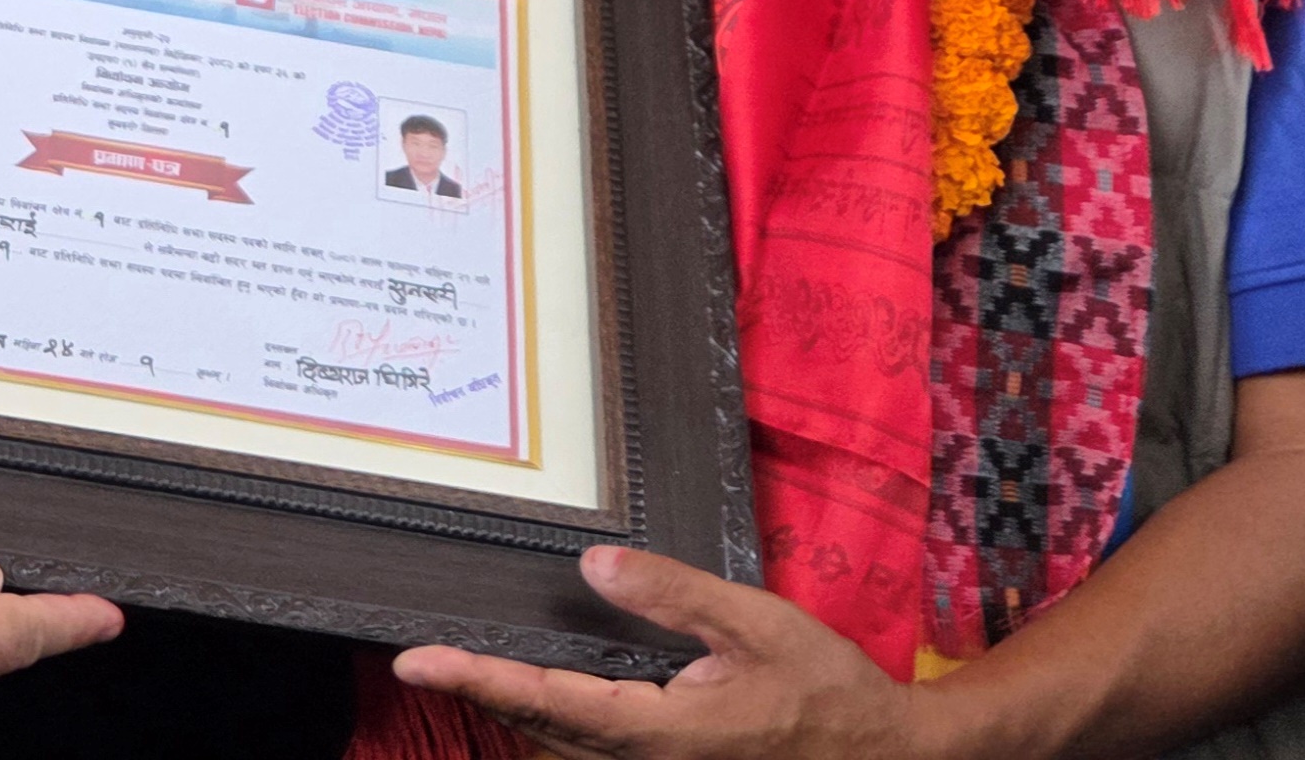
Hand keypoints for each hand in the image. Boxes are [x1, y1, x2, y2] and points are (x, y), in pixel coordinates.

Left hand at [393, 547, 931, 759]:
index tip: (419, 660)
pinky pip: (591, 749)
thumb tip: (595, 565)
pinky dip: (553, 720)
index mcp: (661, 731)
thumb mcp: (755, 624)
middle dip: (480, 693)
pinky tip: (535, 694)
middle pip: (540, 729)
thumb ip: (674, 595)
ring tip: (459, 670)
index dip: (479, 679)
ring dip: (512, 708)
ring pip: (562, 745)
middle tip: (420, 659)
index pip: (547, 702)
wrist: (885, 756)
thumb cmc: (827, 691)